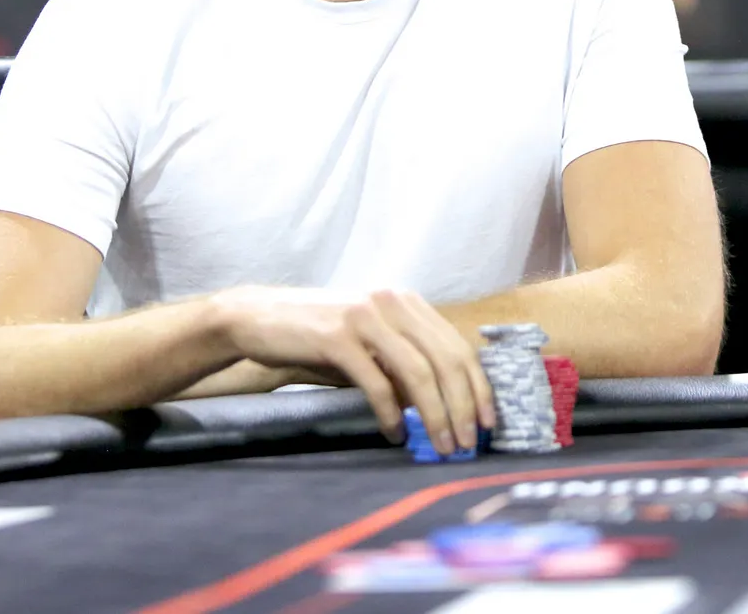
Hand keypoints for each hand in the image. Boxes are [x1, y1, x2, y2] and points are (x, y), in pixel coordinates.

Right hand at [214, 287, 495, 454]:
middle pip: (446, 359)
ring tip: (441, 445)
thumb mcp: (370, 342)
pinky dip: (391, 412)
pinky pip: (376, 382)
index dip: (478, 387)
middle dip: (463, 407)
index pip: (458, 346)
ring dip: (435, 415)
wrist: (258, 318)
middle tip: (468, 444)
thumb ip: (404, 362)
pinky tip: (393, 433)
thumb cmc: (317, 335)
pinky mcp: (337, 337)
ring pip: (418, 373)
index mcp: (407, 302)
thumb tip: (443, 403)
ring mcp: (365, 317)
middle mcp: (392, 303)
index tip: (489, 422)